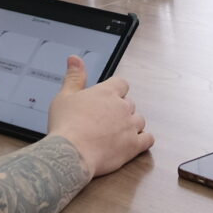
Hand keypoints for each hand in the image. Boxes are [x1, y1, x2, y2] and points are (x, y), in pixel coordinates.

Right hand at [45, 56, 152, 177]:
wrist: (71, 153)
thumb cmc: (66, 126)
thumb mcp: (64, 96)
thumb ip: (74, 77)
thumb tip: (75, 59)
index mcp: (107, 92)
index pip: (121, 83)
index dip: (116, 90)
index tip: (108, 98)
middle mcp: (122, 107)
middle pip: (130, 104)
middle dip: (120, 110)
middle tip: (106, 120)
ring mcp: (130, 126)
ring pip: (140, 120)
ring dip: (131, 125)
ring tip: (117, 132)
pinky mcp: (134, 145)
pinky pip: (148, 139)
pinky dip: (143, 140)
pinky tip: (134, 143)